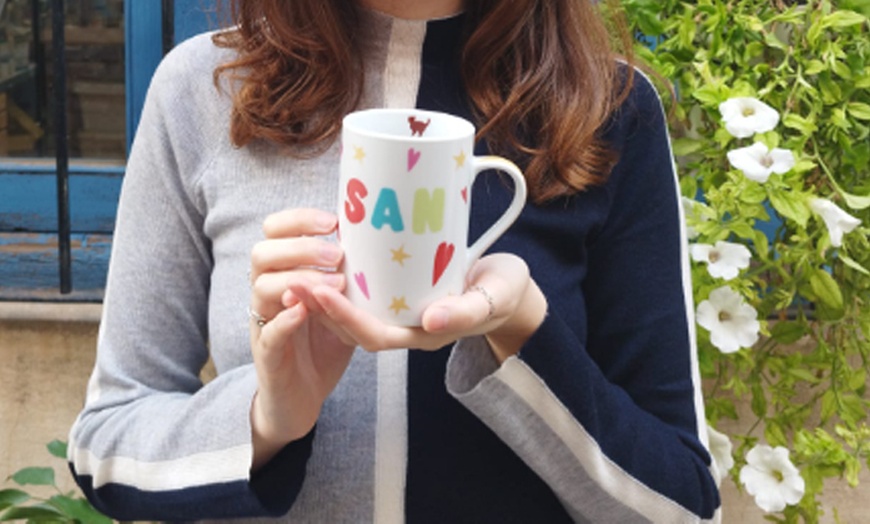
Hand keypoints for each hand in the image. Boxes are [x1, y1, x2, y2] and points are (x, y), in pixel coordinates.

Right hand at [248, 208, 354, 469]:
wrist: (299, 399)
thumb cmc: (321, 346)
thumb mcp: (340, 305)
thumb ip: (350, 277)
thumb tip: (385, 245)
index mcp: (281, 274)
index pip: (273, 232)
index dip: (297, 220)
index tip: (332, 220)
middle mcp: (266, 294)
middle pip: (262, 253)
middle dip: (300, 246)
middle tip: (338, 253)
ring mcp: (263, 324)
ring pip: (261, 287)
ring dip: (300, 279)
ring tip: (335, 284)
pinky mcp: (267, 356)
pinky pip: (269, 332)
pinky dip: (286, 320)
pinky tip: (306, 311)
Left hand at [289, 253, 546, 361]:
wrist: (514, 289)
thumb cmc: (507, 292)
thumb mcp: (495, 297)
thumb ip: (468, 310)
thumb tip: (432, 320)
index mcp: (424, 334)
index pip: (372, 334)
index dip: (342, 317)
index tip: (318, 292)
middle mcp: (407, 327)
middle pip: (354, 326)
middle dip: (321, 307)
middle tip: (294, 281)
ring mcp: (403, 311)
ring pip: (356, 310)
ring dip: (324, 296)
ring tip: (296, 271)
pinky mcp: (403, 293)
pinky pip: (367, 293)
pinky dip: (343, 281)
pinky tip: (325, 258)